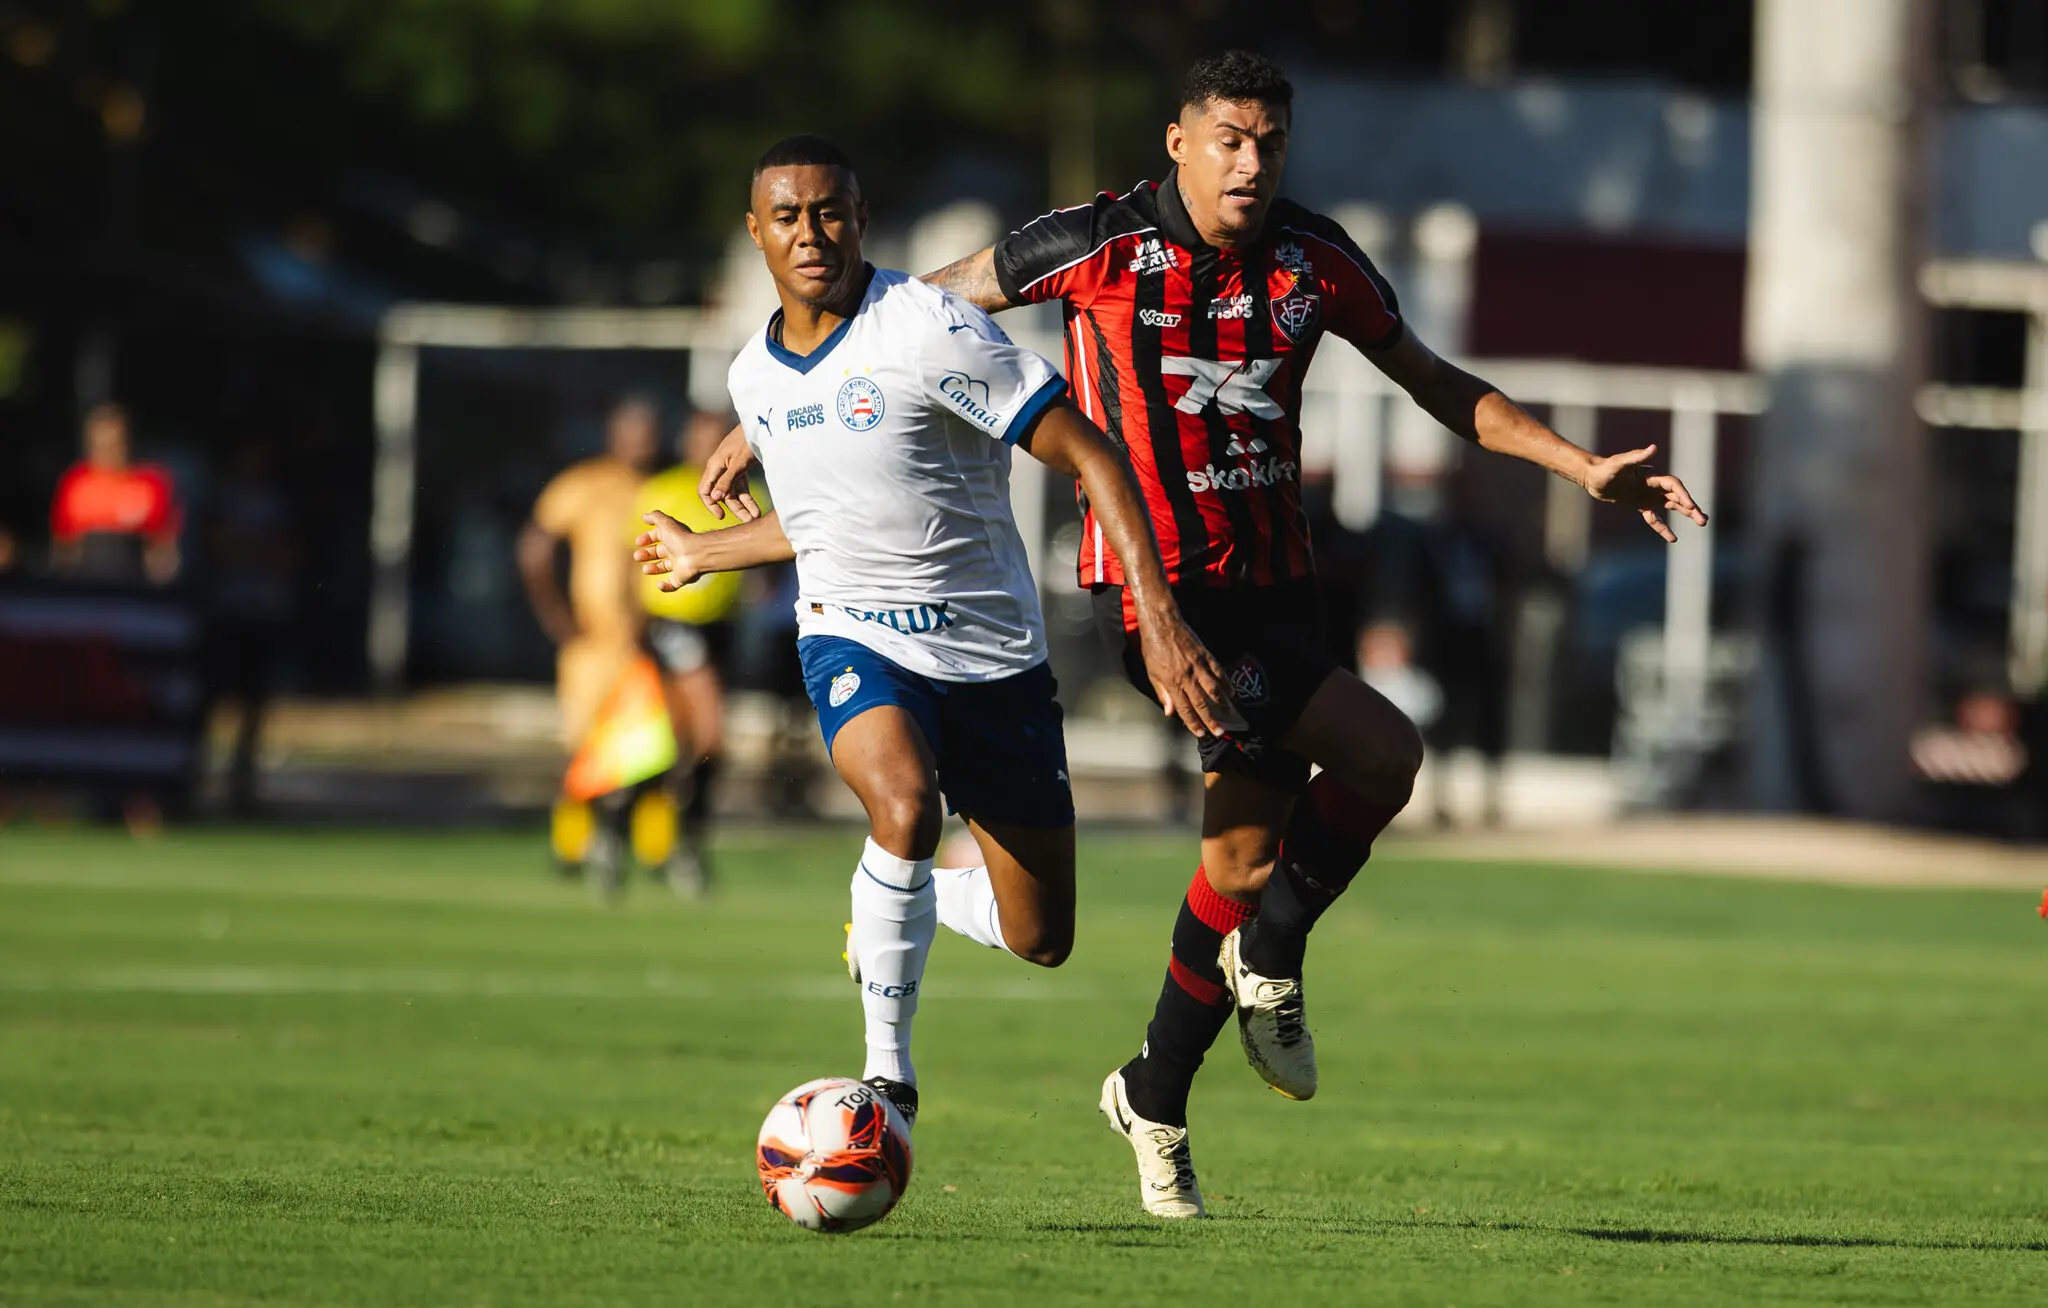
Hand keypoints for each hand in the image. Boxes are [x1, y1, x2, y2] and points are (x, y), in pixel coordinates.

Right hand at [635, 510, 704, 590]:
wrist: (696, 554)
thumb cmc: (680, 538)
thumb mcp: (665, 523)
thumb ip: (654, 517)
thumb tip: (644, 515)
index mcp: (672, 537)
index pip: (657, 537)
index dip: (647, 538)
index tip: (638, 542)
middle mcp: (676, 551)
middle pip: (659, 553)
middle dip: (646, 554)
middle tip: (637, 556)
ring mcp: (679, 565)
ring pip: (664, 568)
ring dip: (653, 569)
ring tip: (645, 569)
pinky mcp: (682, 578)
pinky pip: (673, 585)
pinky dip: (665, 587)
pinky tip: (659, 584)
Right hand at [698, 425, 762, 522]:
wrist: (760, 425)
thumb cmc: (747, 441)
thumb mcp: (739, 463)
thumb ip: (727, 481)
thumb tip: (715, 498)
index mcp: (714, 466)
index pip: (705, 491)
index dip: (711, 505)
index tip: (721, 516)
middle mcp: (719, 469)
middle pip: (723, 494)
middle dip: (735, 508)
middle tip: (748, 521)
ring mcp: (730, 469)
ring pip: (734, 492)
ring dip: (744, 505)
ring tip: (755, 517)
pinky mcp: (740, 468)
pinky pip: (741, 487)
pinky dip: (748, 497)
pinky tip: (756, 508)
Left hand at [1135, 604, 1247, 738]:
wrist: (1162, 624)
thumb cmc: (1153, 648)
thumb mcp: (1151, 673)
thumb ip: (1162, 693)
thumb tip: (1169, 712)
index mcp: (1172, 683)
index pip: (1184, 709)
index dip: (1193, 723)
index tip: (1200, 733)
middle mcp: (1187, 677)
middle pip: (1201, 703)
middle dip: (1210, 720)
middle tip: (1219, 731)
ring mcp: (1198, 666)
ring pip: (1213, 689)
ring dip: (1222, 704)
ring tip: (1229, 714)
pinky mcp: (1206, 656)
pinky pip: (1219, 672)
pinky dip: (1226, 683)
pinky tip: (1231, 692)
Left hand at [1580, 444, 1708, 542]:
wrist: (1592, 476)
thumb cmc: (1604, 469)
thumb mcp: (1618, 464)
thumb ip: (1636, 457)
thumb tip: (1653, 448)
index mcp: (1651, 476)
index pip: (1673, 486)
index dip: (1683, 495)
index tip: (1690, 507)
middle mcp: (1653, 485)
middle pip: (1678, 497)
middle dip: (1691, 508)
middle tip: (1703, 521)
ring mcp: (1648, 495)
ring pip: (1672, 506)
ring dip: (1686, 514)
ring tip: (1701, 523)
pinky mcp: (1640, 504)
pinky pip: (1654, 518)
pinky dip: (1663, 528)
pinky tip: (1673, 538)